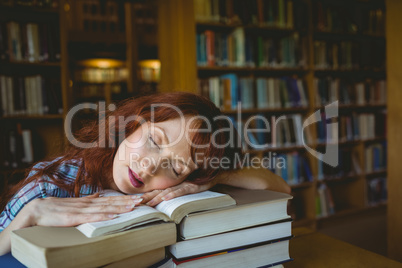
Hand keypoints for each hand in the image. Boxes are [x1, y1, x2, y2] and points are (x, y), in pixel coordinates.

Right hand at [24, 193, 142, 226]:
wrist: (36, 210)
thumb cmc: (56, 208)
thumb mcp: (75, 203)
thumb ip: (88, 200)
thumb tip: (99, 195)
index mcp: (89, 201)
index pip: (110, 199)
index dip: (125, 198)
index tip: (137, 198)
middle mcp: (88, 204)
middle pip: (111, 202)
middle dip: (127, 201)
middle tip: (142, 200)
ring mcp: (81, 210)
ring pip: (104, 208)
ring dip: (120, 207)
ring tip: (133, 207)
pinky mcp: (74, 217)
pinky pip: (91, 217)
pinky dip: (103, 216)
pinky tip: (113, 216)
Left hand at [141, 181, 214, 206]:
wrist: (215, 175)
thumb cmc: (200, 181)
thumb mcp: (187, 187)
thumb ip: (177, 191)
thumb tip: (165, 198)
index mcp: (173, 185)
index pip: (157, 191)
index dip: (147, 195)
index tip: (137, 200)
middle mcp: (176, 184)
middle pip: (159, 191)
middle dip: (148, 197)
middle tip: (137, 203)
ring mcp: (184, 185)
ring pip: (168, 192)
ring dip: (157, 198)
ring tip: (149, 203)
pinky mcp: (192, 187)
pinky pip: (181, 191)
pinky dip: (173, 194)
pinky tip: (166, 198)